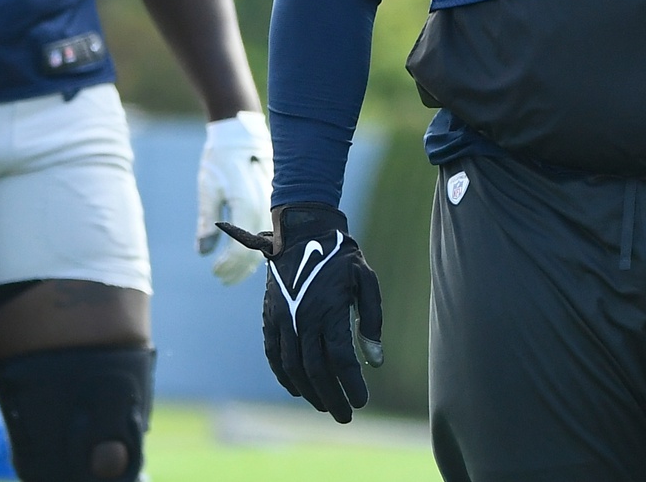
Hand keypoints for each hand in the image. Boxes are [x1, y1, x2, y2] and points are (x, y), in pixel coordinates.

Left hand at [197, 110, 271, 283]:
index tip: (215, 271)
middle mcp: (266, 209)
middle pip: (256, 253)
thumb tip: (203, 251)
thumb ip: (207, 221)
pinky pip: (270, 234)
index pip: (240, 249)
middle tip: (222, 278)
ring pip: (265, 245)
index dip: (228, 265)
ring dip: (249, 263)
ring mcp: (274, 207)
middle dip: (238, 270)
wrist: (242, 134)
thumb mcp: (208, 188)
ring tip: (232, 272)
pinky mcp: (276, 204)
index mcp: (247, 205)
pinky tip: (247, 255)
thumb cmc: (221, 160)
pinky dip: (258, 248)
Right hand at [218, 204, 383, 421]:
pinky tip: (298, 389)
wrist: (302, 230)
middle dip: (331, 397)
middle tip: (345, 415)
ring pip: (293, 367)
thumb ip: (370, 319)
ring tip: (325, 405)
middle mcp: (302, 318)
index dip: (351, 385)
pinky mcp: (270, 316)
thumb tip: (375, 360)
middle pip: (315, 370)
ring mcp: (282, 318)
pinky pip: (273, 354)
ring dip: (309, 391)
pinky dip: (284, 376)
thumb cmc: (341, 255)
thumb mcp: (365, 279)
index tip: (362, 401)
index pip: (340, 359)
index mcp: (329, 309)